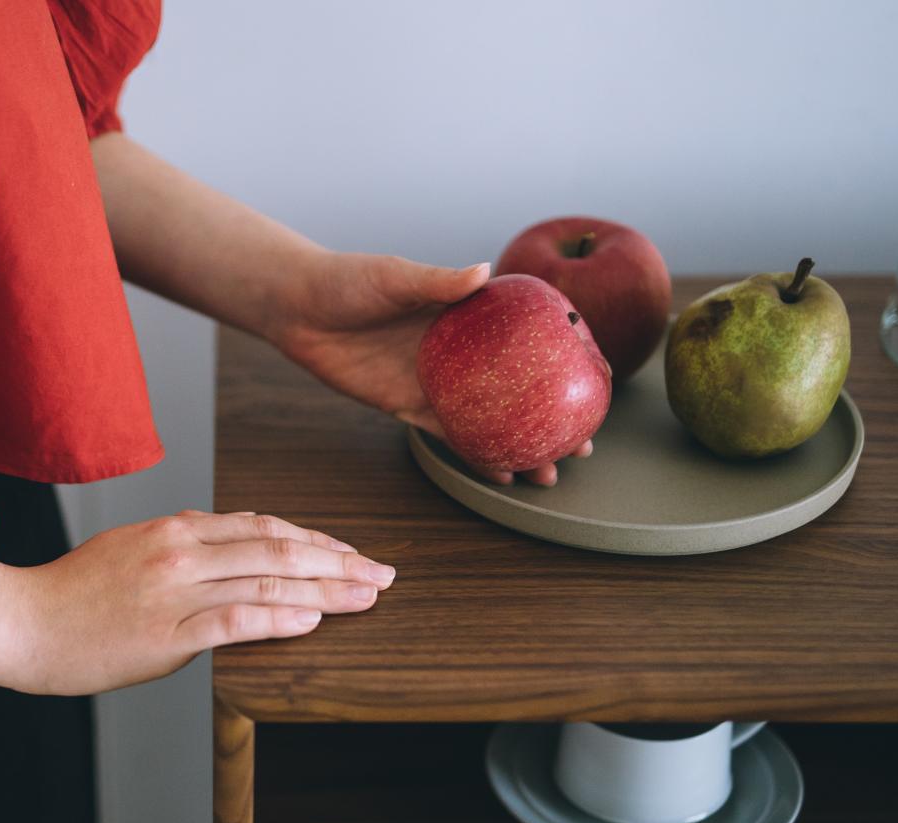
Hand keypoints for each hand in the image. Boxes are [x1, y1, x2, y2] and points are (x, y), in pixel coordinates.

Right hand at [6, 510, 393, 694]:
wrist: (20, 623)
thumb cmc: (73, 596)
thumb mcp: (131, 550)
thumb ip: (183, 549)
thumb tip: (228, 554)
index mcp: (177, 529)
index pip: (265, 527)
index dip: (317, 539)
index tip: (353, 553)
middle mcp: (182, 551)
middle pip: (280, 549)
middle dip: (341, 562)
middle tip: (383, 575)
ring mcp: (175, 591)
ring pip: (269, 581)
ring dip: (328, 590)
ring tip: (367, 598)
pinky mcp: (166, 633)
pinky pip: (236, 621)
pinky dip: (281, 619)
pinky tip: (314, 622)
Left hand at [268, 251, 591, 486]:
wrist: (297, 306)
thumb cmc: (347, 280)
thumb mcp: (394, 276)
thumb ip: (436, 281)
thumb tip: (482, 273)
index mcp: (466, 315)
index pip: (528, 338)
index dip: (565, 359)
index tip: (599, 382)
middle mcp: (459, 351)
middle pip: (518, 389)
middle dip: (553, 417)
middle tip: (584, 445)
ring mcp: (435, 381)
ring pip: (488, 420)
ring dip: (520, 446)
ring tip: (549, 474)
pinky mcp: (406, 404)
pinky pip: (447, 435)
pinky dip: (474, 455)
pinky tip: (500, 474)